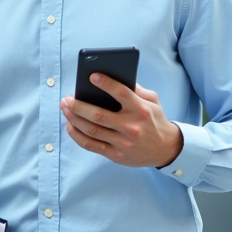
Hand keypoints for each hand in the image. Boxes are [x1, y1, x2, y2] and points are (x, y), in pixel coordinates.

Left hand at [61, 74, 182, 167]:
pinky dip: (77, 135)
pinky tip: (70, 125)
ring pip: (91, 130)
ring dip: (74, 119)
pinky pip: (91, 145)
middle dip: (78, 106)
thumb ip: (135, 89)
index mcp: (141, 110)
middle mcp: (131, 127)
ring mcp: (123, 143)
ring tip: (65, 109)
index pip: (121, 93)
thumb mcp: (152, 101)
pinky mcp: (116, 155)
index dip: (106, 84)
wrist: (166, 149)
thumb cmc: (155, 120)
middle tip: (66, 99)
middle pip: (98, 115)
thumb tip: (112, 77)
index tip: (91, 76)